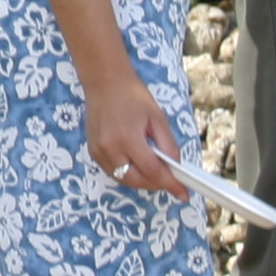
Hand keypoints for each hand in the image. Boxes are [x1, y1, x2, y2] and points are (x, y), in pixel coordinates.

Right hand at [85, 69, 189, 200]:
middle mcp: (110, 148)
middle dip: (156, 184)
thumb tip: (176, 168)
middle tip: (171, 182)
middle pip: (136, 180)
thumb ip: (169, 146)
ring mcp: (98, 152)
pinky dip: (128, 174)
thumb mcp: (157, 118)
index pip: (152, 171)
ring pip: (124, 180)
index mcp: (128, 138)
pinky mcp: (93, 152)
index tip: (183, 193)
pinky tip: (138, 167)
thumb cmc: (132, 96)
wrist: (105, 82)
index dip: (170, 184)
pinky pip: (113, 172)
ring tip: (156, 174)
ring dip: (142, 181)